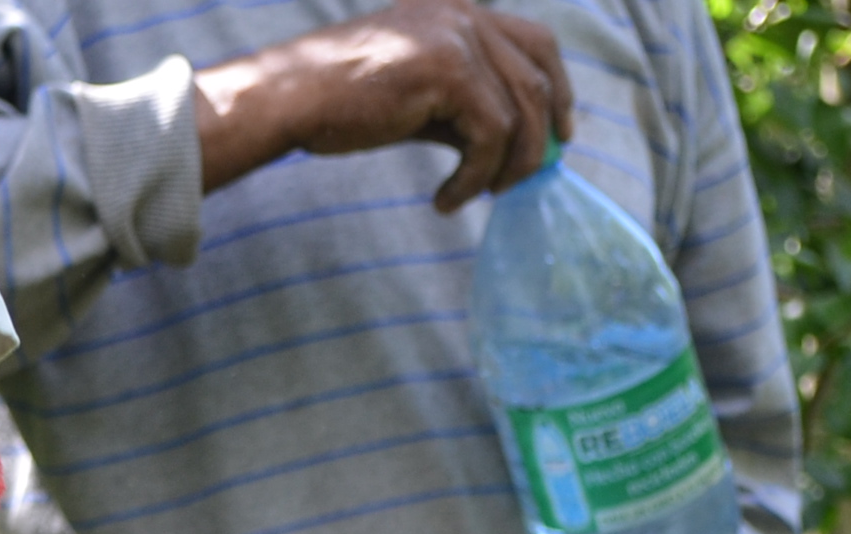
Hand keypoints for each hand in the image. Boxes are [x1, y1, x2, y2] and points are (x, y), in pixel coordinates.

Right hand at [193, 0, 572, 208]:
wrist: (289, 98)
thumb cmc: (340, 103)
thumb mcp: (419, 98)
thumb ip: (467, 108)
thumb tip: (516, 147)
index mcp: (459, 10)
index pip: (536, 42)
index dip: (558, 89)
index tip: (562, 135)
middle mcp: (464, 12)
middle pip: (539, 74)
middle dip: (545, 134)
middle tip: (528, 180)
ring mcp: (458, 35)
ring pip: (521, 112)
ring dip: (505, 167)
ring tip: (472, 196)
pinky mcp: (448, 69)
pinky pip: (490, 135)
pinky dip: (475, 177)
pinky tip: (446, 198)